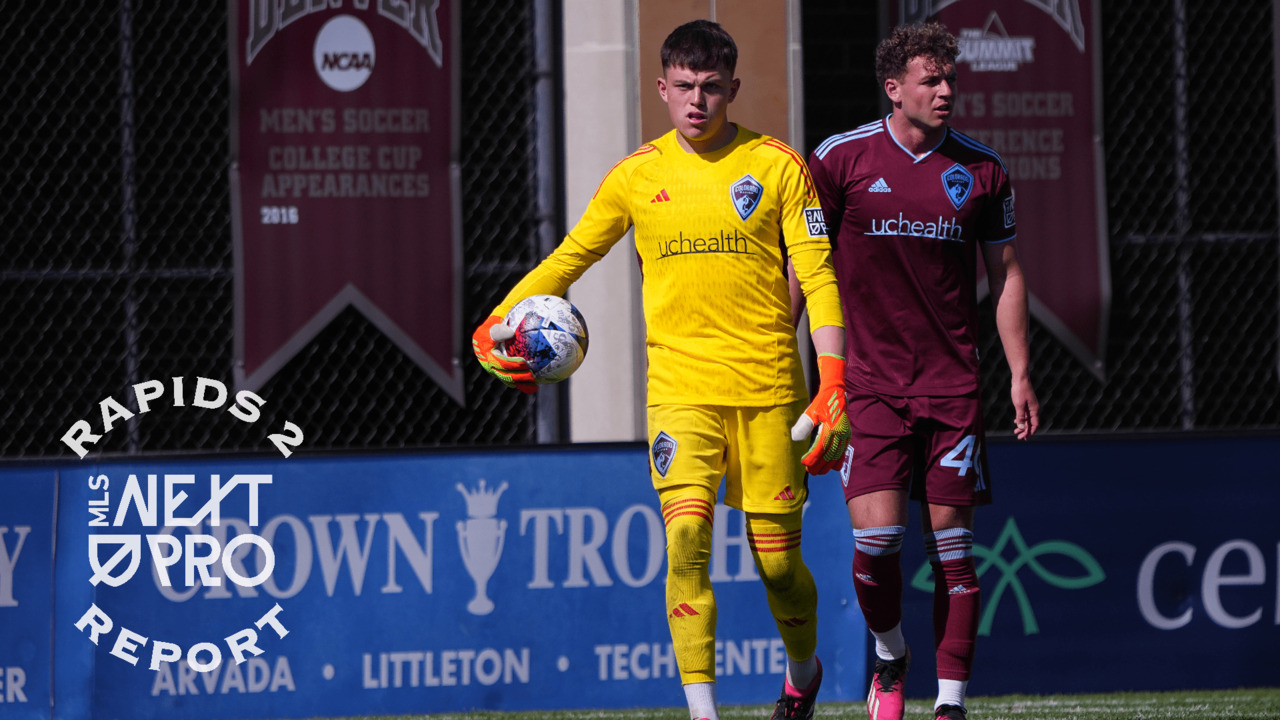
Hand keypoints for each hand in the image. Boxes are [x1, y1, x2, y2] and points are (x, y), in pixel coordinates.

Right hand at [472, 315, 536, 393]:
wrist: (503, 321)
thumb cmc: (502, 317)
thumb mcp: (498, 318)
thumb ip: (499, 327)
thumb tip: (509, 333)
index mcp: (484, 350)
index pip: (497, 360)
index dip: (510, 364)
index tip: (524, 363)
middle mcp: (487, 361)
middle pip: (503, 373)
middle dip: (517, 377)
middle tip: (531, 376)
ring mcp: (496, 367)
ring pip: (508, 378)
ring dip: (521, 383)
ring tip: (534, 384)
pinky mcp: (504, 370)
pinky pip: (514, 376)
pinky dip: (523, 382)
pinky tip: (536, 384)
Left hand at [790, 353, 850, 474]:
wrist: (836, 393)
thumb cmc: (821, 403)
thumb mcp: (810, 412)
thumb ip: (803, 425)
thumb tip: (795, 438)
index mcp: (831, 427)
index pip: (821, 447)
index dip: (813, 458)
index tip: (804, 463)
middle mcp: (840, 433)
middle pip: (830, 455)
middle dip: (819, 465)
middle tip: (810, 471)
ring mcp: (845, 435)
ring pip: (837, 456)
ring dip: (827, 466)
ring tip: (818, 472)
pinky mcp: (847, 436)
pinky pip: (843, 452)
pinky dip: (838, 461)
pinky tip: (831, 467)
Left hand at [1011, 377, 1039, 439]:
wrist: (1020, 378)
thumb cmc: (1020, 390)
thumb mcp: (1019, 405)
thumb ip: (1021, 417)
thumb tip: (1022, 428)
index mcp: (1035, 410)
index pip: (1035, 424)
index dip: (1030, 432)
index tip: (1024, 438)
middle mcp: (1034, 409)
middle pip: (1031, 423)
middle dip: (1026, 431)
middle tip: (1018, 437)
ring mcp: (1030, 406)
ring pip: (1028, 419)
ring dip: (1023, 426)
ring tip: (1015, 432)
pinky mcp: (1026, 403)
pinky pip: (1025, 414)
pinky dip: (1021, 419)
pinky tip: (1016, 422)